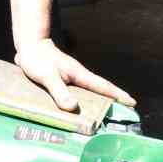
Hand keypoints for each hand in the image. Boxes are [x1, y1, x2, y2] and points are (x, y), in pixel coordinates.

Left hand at [15, 39, 134, 111]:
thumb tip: (73, 107)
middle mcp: (78, 76)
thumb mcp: (48, 76)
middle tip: (125, 112)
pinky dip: (82, 101)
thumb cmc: (38, 58)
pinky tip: (79, 110)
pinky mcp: (63, 79)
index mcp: (79, 74)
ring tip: (104, 116)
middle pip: (99, 90)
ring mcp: (71, 77)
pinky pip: (77, 92)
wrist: (29, 45)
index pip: (103, 86)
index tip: (133, 103)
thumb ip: (59, 91)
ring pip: (88, 91)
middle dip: (113, 100)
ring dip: (97, 101)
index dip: (118, 95)